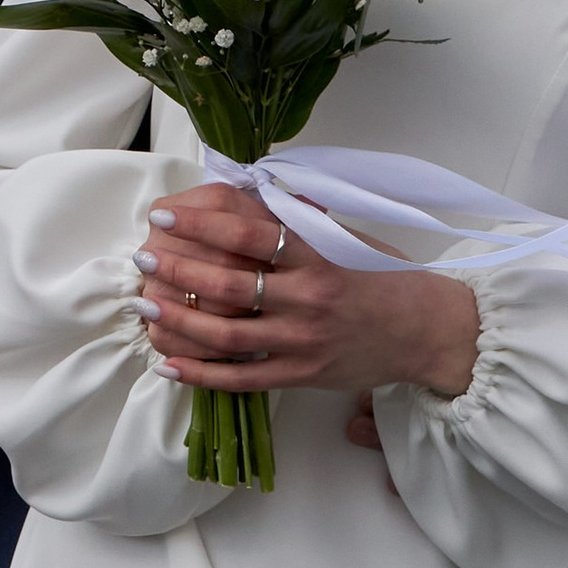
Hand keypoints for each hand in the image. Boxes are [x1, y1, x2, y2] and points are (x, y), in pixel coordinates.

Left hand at [133, 182, 480, 417]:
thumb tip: (248, 189)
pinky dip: (202, 373)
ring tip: (146, 305)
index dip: (202, 225)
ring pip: (228, 335)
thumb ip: (297, 219)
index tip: (165, 215)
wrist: (423, 330)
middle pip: (230, 286)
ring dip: (180, 321)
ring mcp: (303, 342)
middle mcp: (309, 299)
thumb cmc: (381, 275)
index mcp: (318, 255)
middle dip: (179, 270)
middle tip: (143, 256)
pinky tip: (169, 364)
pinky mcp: (302, 375)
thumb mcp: (343, 237)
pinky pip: (243, 378)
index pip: (249, 236)